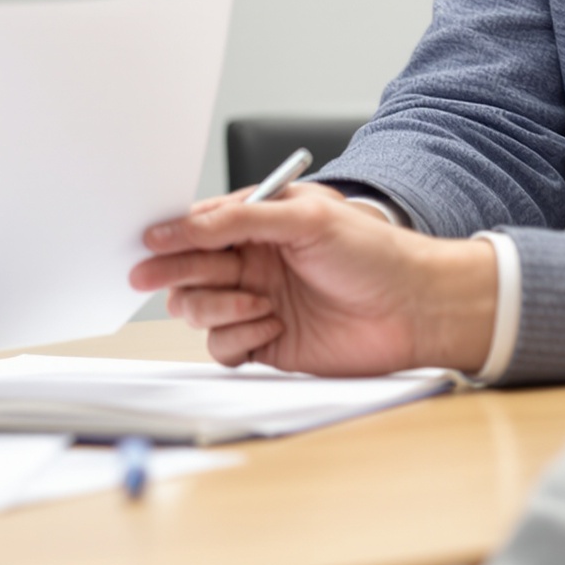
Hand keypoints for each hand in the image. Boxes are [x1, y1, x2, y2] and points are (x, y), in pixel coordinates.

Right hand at [128, 183, 497, 374]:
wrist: (417, 308)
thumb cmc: (373, 254)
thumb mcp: (305, 218)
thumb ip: (242, 218)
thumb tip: (186, 225)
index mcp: (260, 224)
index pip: (200, 226)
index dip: (171, 233)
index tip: (150, 241)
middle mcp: (253, 263)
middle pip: (188, 267)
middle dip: (170, 270)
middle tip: (146, 275)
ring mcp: (256, 303)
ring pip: (198, 308)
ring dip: (214, 305)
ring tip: (255, 302)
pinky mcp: (267, 343)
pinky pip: (223, 346)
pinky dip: (236, 336)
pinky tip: (269, 324)